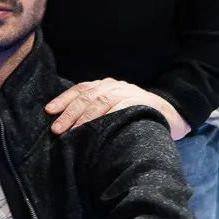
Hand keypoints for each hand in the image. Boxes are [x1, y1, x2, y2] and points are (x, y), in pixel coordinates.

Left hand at [45, 79, 189, 140]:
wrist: (169, 114)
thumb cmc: (134, 115)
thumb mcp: (113, 109)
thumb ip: (94, 113)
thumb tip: (66, 127)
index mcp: (105, 86)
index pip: (80, 89)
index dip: (63, 99)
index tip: (49, 111)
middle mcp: (114, 86)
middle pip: (87, 96)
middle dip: (70, 112)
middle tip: (57, 129)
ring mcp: (128, 92)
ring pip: (101, 101)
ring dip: (85, 117)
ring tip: (73, 132)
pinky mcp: (140, 102)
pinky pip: (121, 108)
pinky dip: (108, 117)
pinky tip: (98, 128)